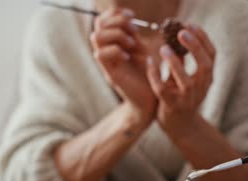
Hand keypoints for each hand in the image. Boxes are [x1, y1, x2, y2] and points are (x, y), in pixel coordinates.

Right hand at [91, 8, 156, 123]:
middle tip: (135, 32)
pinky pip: (101, 55)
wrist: (151, 101)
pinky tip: (128, 57)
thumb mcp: (144, 50)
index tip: (133, 16)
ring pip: (96, 37)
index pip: (103, 20)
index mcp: (114, 44)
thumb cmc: (149, 76)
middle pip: (98, 25)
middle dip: (118, 22)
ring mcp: (107, 63)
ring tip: (132, 45)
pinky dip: (115, 51)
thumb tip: (132, 18)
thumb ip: (135, 36)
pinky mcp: (110, 74)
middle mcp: (107, 51)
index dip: (115, 13)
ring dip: (117, 35)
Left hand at [146, 25, 215, 136]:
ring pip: (186, 81)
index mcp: (206, 78)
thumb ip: (183, 61)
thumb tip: (176, 37)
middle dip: (195, 47)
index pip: (211, 55)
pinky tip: (149, 61)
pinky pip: (163, 89)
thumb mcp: (186, 77)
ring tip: (163, 48)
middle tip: (181, 32)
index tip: (190, 24)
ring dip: (175, 63)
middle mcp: (201, 88)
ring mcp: (187, 98)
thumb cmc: (182, 97)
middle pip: (205, 66)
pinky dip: (155, 74)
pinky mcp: (171, 105)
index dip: (203, 38)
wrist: (180, 125)